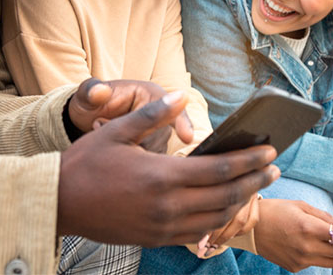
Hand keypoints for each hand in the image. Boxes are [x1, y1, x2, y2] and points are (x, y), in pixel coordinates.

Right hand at [57, 92, 279, 245]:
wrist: (57, 204)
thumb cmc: (84, 165)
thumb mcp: (117, 132)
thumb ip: (153, 115)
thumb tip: (182, 95)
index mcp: (161, 176)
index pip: (219, 170)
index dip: (249, 161)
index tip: (270, 151)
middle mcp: (167, 205)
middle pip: (225, 196)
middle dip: (255, 181)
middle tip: (275, 168)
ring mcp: (161, 226)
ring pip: (215, 217)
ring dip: (241, 202)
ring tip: (256, 186)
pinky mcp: (154, 238)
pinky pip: (196, 233)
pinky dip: (217, 220)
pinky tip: (224, 208)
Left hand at [68, 78, 192, 148]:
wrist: (85, 119)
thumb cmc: (90, 102)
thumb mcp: (87, 95)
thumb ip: (91, 91)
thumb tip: (99, 92)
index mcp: (149, 94)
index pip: (172, 107)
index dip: (182, 122)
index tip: (187, 137)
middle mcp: (158, 113)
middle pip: (162, 136)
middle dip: (135, 139)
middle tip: (99, 124)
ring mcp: (156, 132)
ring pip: (156, 152)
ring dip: (131, 151)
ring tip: (103, 134)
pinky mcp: (150, 148)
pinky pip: (150, 162)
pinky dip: (133, 160)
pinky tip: (113, 150)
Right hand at [254, 200, 332, 270]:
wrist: (250, 227)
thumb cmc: (274, 211)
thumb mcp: (301, 205)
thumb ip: (324, 216)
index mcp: (308, 228)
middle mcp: (306, 247)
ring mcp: (301, 260)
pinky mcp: (296, 267)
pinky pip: (319, 263)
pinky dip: (327, 256)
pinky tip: (325, 246)